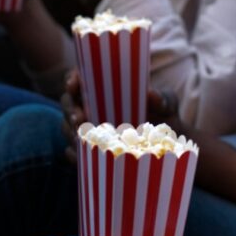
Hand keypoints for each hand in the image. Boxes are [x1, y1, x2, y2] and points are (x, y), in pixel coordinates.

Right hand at [60, 70, 182, 162]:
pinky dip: (74, 155)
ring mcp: (89, 128)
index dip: (72, 79)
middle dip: (69, 110)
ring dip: (69, 134)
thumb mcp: (168, 104)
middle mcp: (93, 105)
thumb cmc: (165, 117)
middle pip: (69, 103)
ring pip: (67, 127)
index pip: (80, 77)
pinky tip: (80, 158)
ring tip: (81, 141)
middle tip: (79, 120)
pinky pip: (74, 152)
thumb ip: (163, 98)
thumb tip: (151, 95)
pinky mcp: (90, 149)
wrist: (168, 145)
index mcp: (106, 87)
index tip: (73, 86)